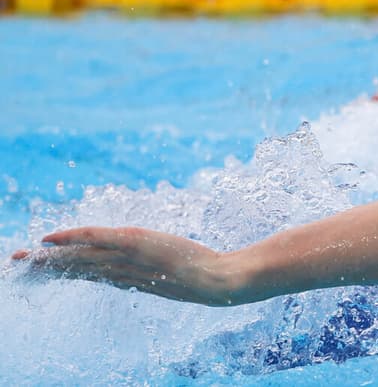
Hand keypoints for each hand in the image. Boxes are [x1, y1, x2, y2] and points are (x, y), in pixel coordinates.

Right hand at [11, 226, 242, 305]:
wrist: (216, 281)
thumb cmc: (200, 274)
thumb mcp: (173, 273)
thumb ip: (154, 270)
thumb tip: (141, 265)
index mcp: (126, 277)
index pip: (86, 273)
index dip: (62, 271)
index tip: (40, 268)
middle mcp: (120, 271)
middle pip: (76, 268)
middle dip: (46, 266)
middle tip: (17, 263)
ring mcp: (125, 259)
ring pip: (79, 258)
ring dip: (50, 257)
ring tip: (24, 257)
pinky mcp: (133, 244)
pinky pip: (97, 240)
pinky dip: (73, 238)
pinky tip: (52, 238)